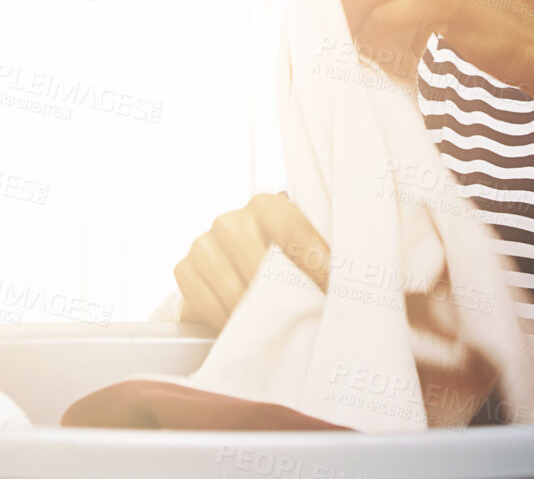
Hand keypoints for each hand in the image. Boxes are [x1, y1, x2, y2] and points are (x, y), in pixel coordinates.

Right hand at [173, 193, 330, 331]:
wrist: (240, 277)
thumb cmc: (284, 265)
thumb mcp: (306, 254)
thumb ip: (323, 258)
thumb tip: (348, 280)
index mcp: (266, 205)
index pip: (288, 225)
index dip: (311, 260)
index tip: (328, 289)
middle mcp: (229, 221)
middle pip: (257, 259)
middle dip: (282, 293)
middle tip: (303, 315)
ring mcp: (203, 245)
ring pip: (231, 286)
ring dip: (255, 313)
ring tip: (276, 328)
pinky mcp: (184, 270)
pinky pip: (204, 300)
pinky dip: (225, 319)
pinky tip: (243, 327)